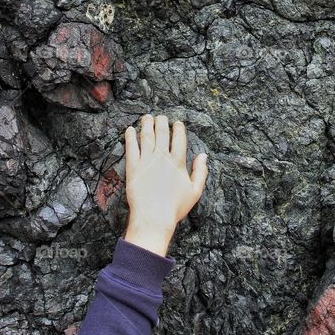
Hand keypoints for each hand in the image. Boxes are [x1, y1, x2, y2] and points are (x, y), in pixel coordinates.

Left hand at [122, 114, 207, 256]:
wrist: (153, 217)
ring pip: (147, 136)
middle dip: (161, 122)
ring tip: (146, 117)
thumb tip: (204, 156)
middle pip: (162, 133)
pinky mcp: (133, 167)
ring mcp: (146, 161)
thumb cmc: (175, 207)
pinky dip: (130, 137)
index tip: (177, 123)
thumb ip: (200, 172)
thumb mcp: (195, 191)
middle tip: (160, 117)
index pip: (179, 138)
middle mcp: (162, 158)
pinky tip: (130, 130)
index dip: (178, 128)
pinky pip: (131, 147)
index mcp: (178, 162)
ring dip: (147, 124)